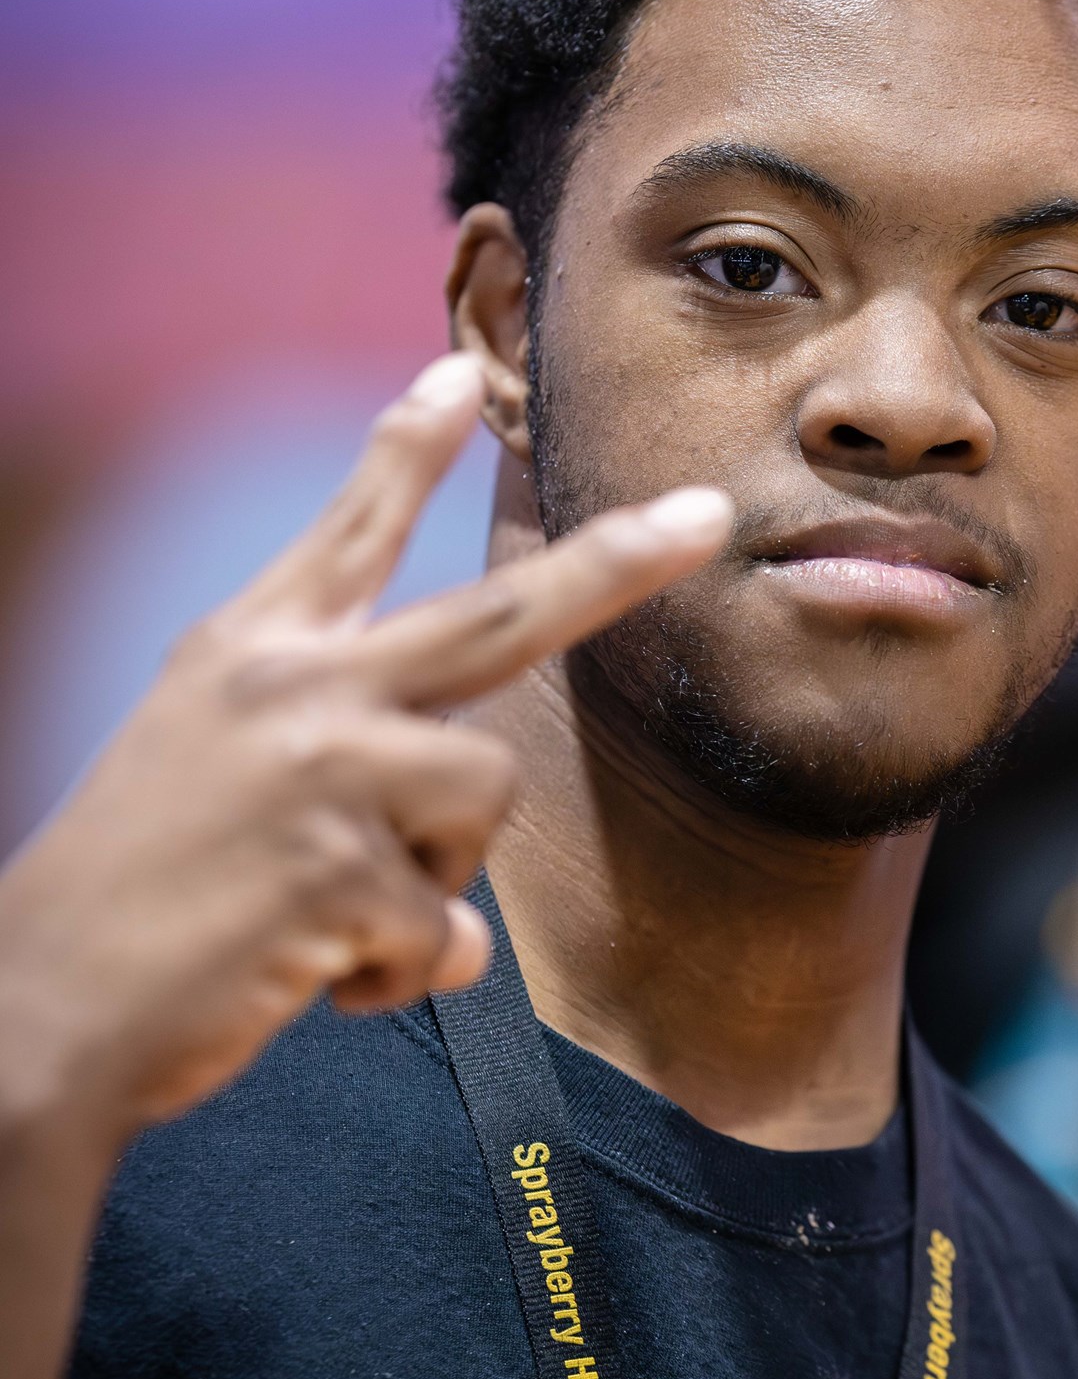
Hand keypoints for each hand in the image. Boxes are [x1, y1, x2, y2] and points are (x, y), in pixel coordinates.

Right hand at [0, 353, 733, 1157]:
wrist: (43, 1002)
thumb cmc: (133, 892)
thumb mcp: (197, 753)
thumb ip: (326, 752)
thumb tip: (450, 849)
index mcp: (248, 651)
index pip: (347, 531)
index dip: (405, 448)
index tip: (459, 376)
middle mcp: (290, 689)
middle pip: (498, 613)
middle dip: (618, 563)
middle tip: (711, 518)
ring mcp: (319, 775)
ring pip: (487, 795)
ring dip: (440, 875)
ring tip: (342, 914)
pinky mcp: (339, 875)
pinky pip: (447, 931)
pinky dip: (402, 972)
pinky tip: (319, 978)